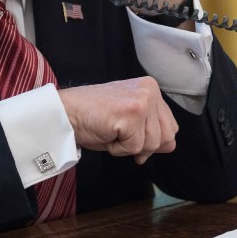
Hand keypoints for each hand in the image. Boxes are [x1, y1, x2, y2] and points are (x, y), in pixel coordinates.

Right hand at [58, 77, 177, 163]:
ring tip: (111, 130)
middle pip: (166, 137)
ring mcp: (142, 100)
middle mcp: (150, 90)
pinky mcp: (132, 112)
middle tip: (119, 134)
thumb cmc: (92, 117)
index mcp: (151, 89)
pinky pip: (135, 147)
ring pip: (152, 144)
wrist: (65, 112)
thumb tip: (168, 146)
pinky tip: (106, 132)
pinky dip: (118, 148)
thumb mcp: (130, 121)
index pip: (171, 127)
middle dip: (142, 145)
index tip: (131, 137)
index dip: (152, 141)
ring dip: (128, 146)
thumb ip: (152, 129)